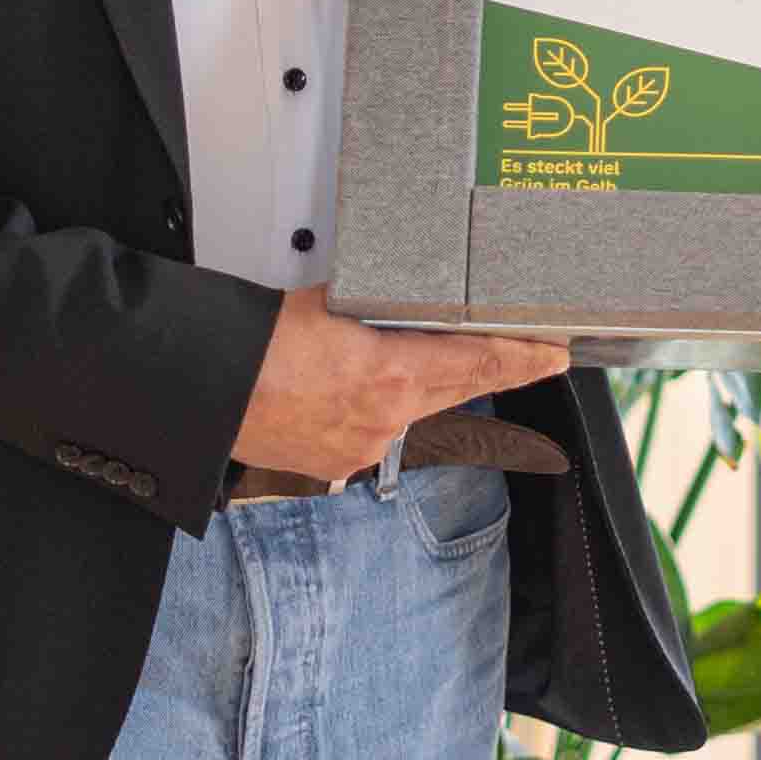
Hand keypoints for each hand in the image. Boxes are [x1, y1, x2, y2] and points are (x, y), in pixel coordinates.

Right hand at [230, 285, 567, 482]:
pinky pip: (378, 429)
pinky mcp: (339, 461)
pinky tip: (364, 391)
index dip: (524, 357)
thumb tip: (401, 298)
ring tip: (434, 361)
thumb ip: (376, 306)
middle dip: (499, 370)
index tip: (555, 353)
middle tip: (536, 355)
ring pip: (418, 409)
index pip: (480, 362)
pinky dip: (383, 408)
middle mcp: (385, 418)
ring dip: (431, 386)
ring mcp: (363, 445)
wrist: (205, 392)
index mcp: (391, 373)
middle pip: (462, 389)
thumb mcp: (329, 304)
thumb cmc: (253, 345)